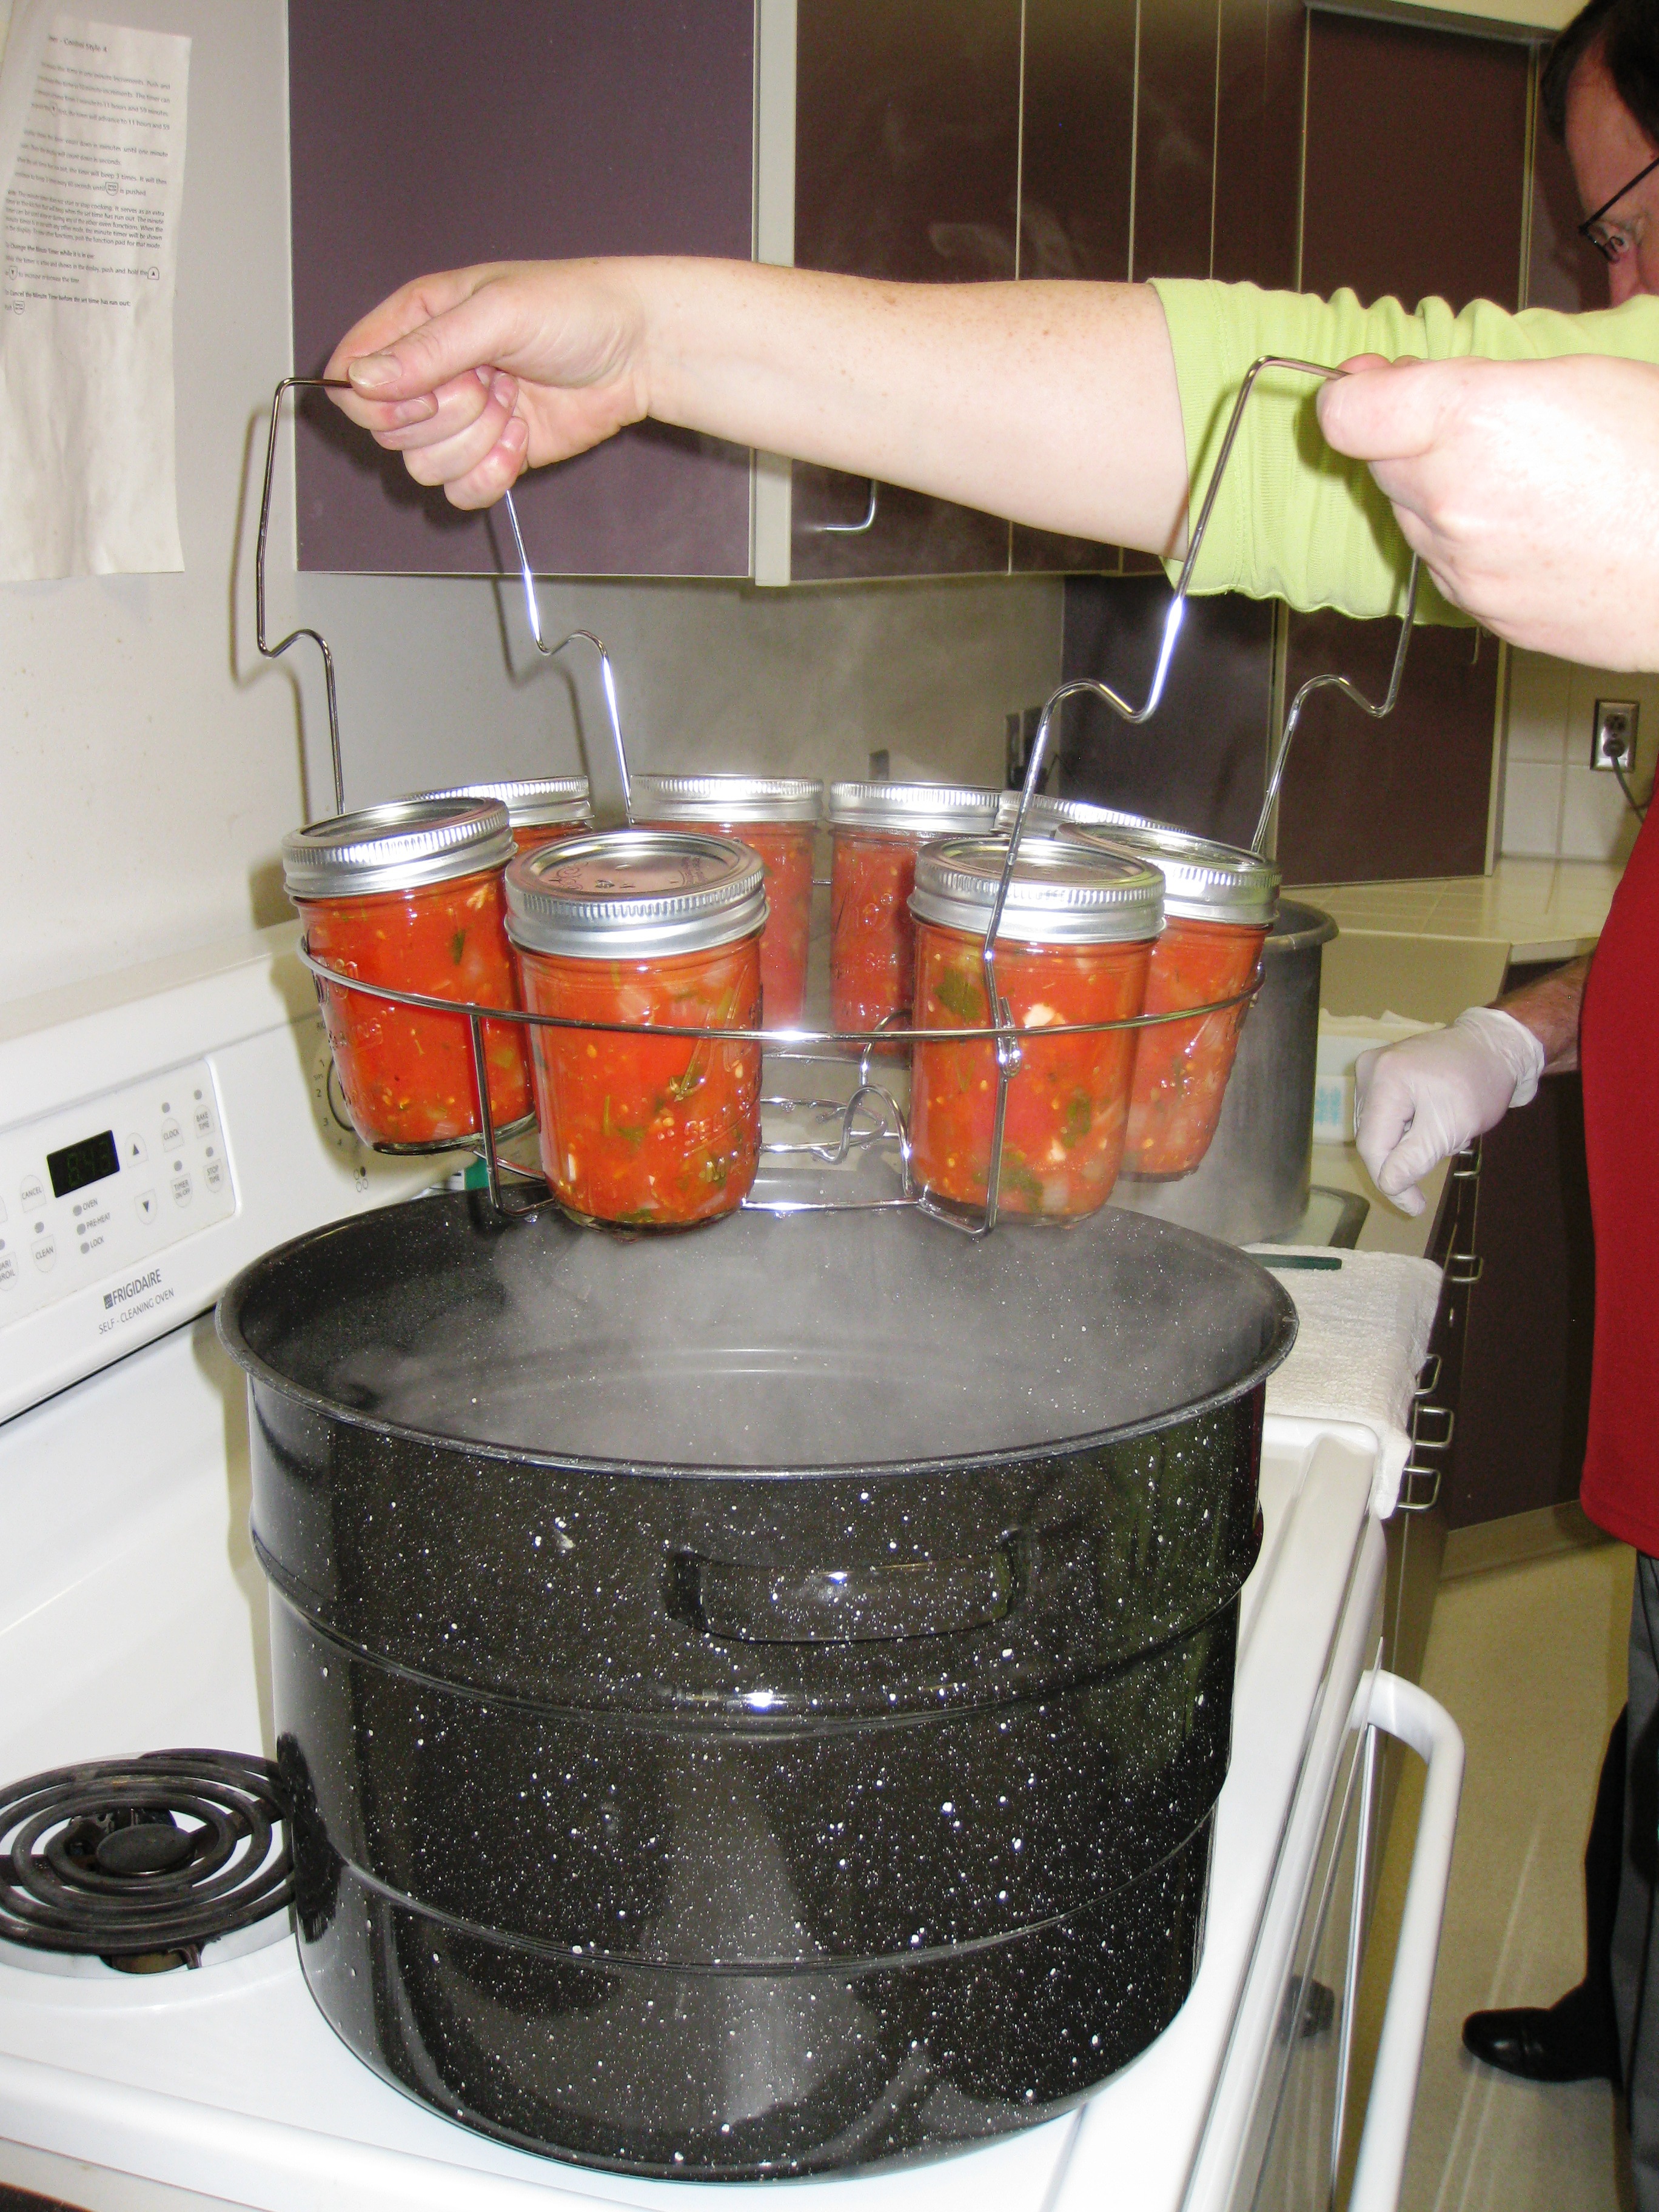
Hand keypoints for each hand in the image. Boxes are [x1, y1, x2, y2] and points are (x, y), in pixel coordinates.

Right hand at [323, 261, 654, 508]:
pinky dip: (492, 475)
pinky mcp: (490, 456)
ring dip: (475, 443)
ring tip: (515, 403)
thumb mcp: (497, 314)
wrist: (638, 353)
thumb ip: (427, 350)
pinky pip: (460, 492)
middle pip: (388, 430)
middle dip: (446, 417)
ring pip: (424, 466)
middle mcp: (430, 374)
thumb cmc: (574, 311)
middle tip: (492, 384)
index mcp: (417, 322)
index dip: (380, 399)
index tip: (431, 391)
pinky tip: (523, 438)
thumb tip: (360, 379)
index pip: (353, 378)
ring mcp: (459, 420)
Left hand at [1316, 353, 1658, 671]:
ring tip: (1531, 484)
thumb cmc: (1656, 453)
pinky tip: (1539, 531)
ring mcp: (1463, 566)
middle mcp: (1449, 500)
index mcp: (1468, 422)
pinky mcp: (1484, 611)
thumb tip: (1391, 384)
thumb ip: (1467, 382)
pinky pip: (1450, 569)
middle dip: (1414, 444)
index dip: (1355, 398)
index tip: (1375, 389)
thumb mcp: (1572, 377)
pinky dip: (1474, 547)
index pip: (1347, 416)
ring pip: (1415, 521)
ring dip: (1445, 498)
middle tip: (1484, 431)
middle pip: (1382, 465)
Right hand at [1355, 1008, 1544, 1216]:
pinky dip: (1406, 1127)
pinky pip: (1385, 1114)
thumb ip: (1416, 1158)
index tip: (1415, 1208)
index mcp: (1385, 1079)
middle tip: (1442, 1155)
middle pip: (1373, 1136)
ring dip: (1405, 1143)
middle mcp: (1370, 1070)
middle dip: (1402, 1158)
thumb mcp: (1453, 1125)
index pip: (1373, 1146)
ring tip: (1441, 1131)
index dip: (1390, 1182)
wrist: (1495, 1046)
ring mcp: (1373, 1068)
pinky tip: (1430, 1119)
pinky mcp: (1381, 1071)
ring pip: (1378, 1128)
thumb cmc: (1480, 1083)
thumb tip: (1389, 1186)